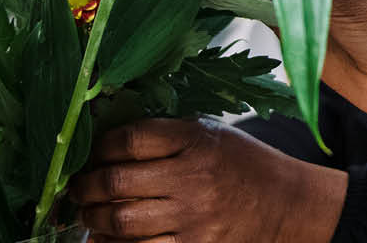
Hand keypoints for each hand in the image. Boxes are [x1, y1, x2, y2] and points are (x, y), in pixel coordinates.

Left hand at [70, 118, 344, 241]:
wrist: (288, 204)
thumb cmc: (242, 165)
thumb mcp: (210, 134)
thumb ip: (164, 135)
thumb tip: (102, 140)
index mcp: (197, 140)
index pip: (129, 139)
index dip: (98, 147)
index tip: (90, 153)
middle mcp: (195, 178)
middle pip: (115, 182)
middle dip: (84, 188)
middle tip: (77, 189)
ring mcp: (195, 217)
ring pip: (120, 222)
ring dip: (92, 220)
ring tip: (89, 215)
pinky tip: (108, 238)